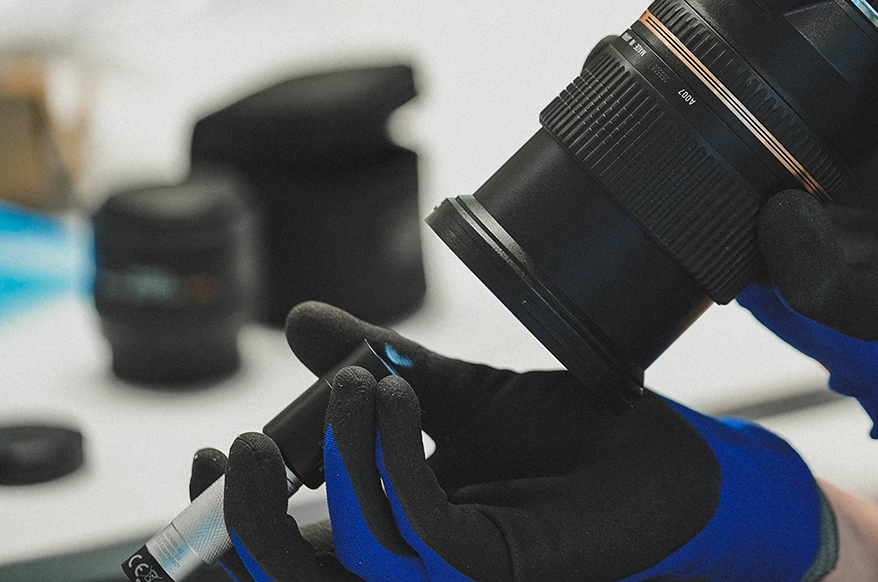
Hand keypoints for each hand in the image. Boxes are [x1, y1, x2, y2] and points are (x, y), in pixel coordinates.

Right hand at [189, 302, 836, 581]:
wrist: (662, 452)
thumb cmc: (566, 435)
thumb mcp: (459, 389)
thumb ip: (376, 360)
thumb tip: (298, 321)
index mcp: (385, 534)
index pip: (285, 552)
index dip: (226, 523)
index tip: (216, 449)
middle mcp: (410, 566)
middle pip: (292, 580)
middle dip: (247, 522)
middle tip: (246, 442)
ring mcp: (452, 573)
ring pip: (351, 555)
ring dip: (337, 457)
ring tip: (360, 378)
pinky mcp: (498, 567)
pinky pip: (421, 531)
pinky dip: (395, 459)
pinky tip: (401, 393)